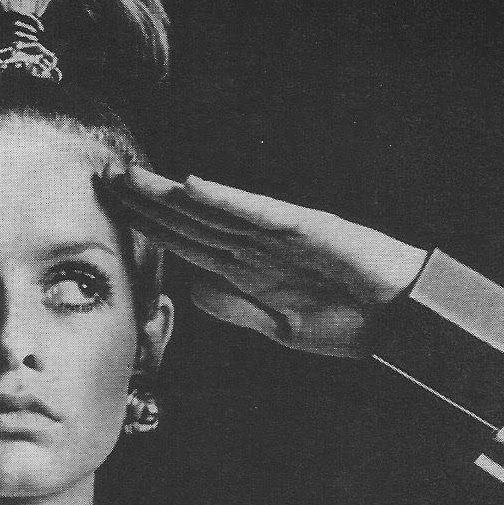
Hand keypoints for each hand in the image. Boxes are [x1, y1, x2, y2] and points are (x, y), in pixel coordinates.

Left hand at [116, 165, 426, 357]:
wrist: (400, 319)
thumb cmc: (346, 323)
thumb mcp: (278, 328)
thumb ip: (235, 308)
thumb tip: (190, 290)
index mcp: (246, 270)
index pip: (186, 243)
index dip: (148, 226)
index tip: (113, 211)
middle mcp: (254, 247)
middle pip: (189, 221)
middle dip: (145, 202)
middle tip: (103, 178)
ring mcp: (277, 235)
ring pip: (213, 212)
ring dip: (171, 195)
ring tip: (131, 177)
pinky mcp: (305, 229)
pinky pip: (259, 214)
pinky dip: (227, 201)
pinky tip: (193, 188)